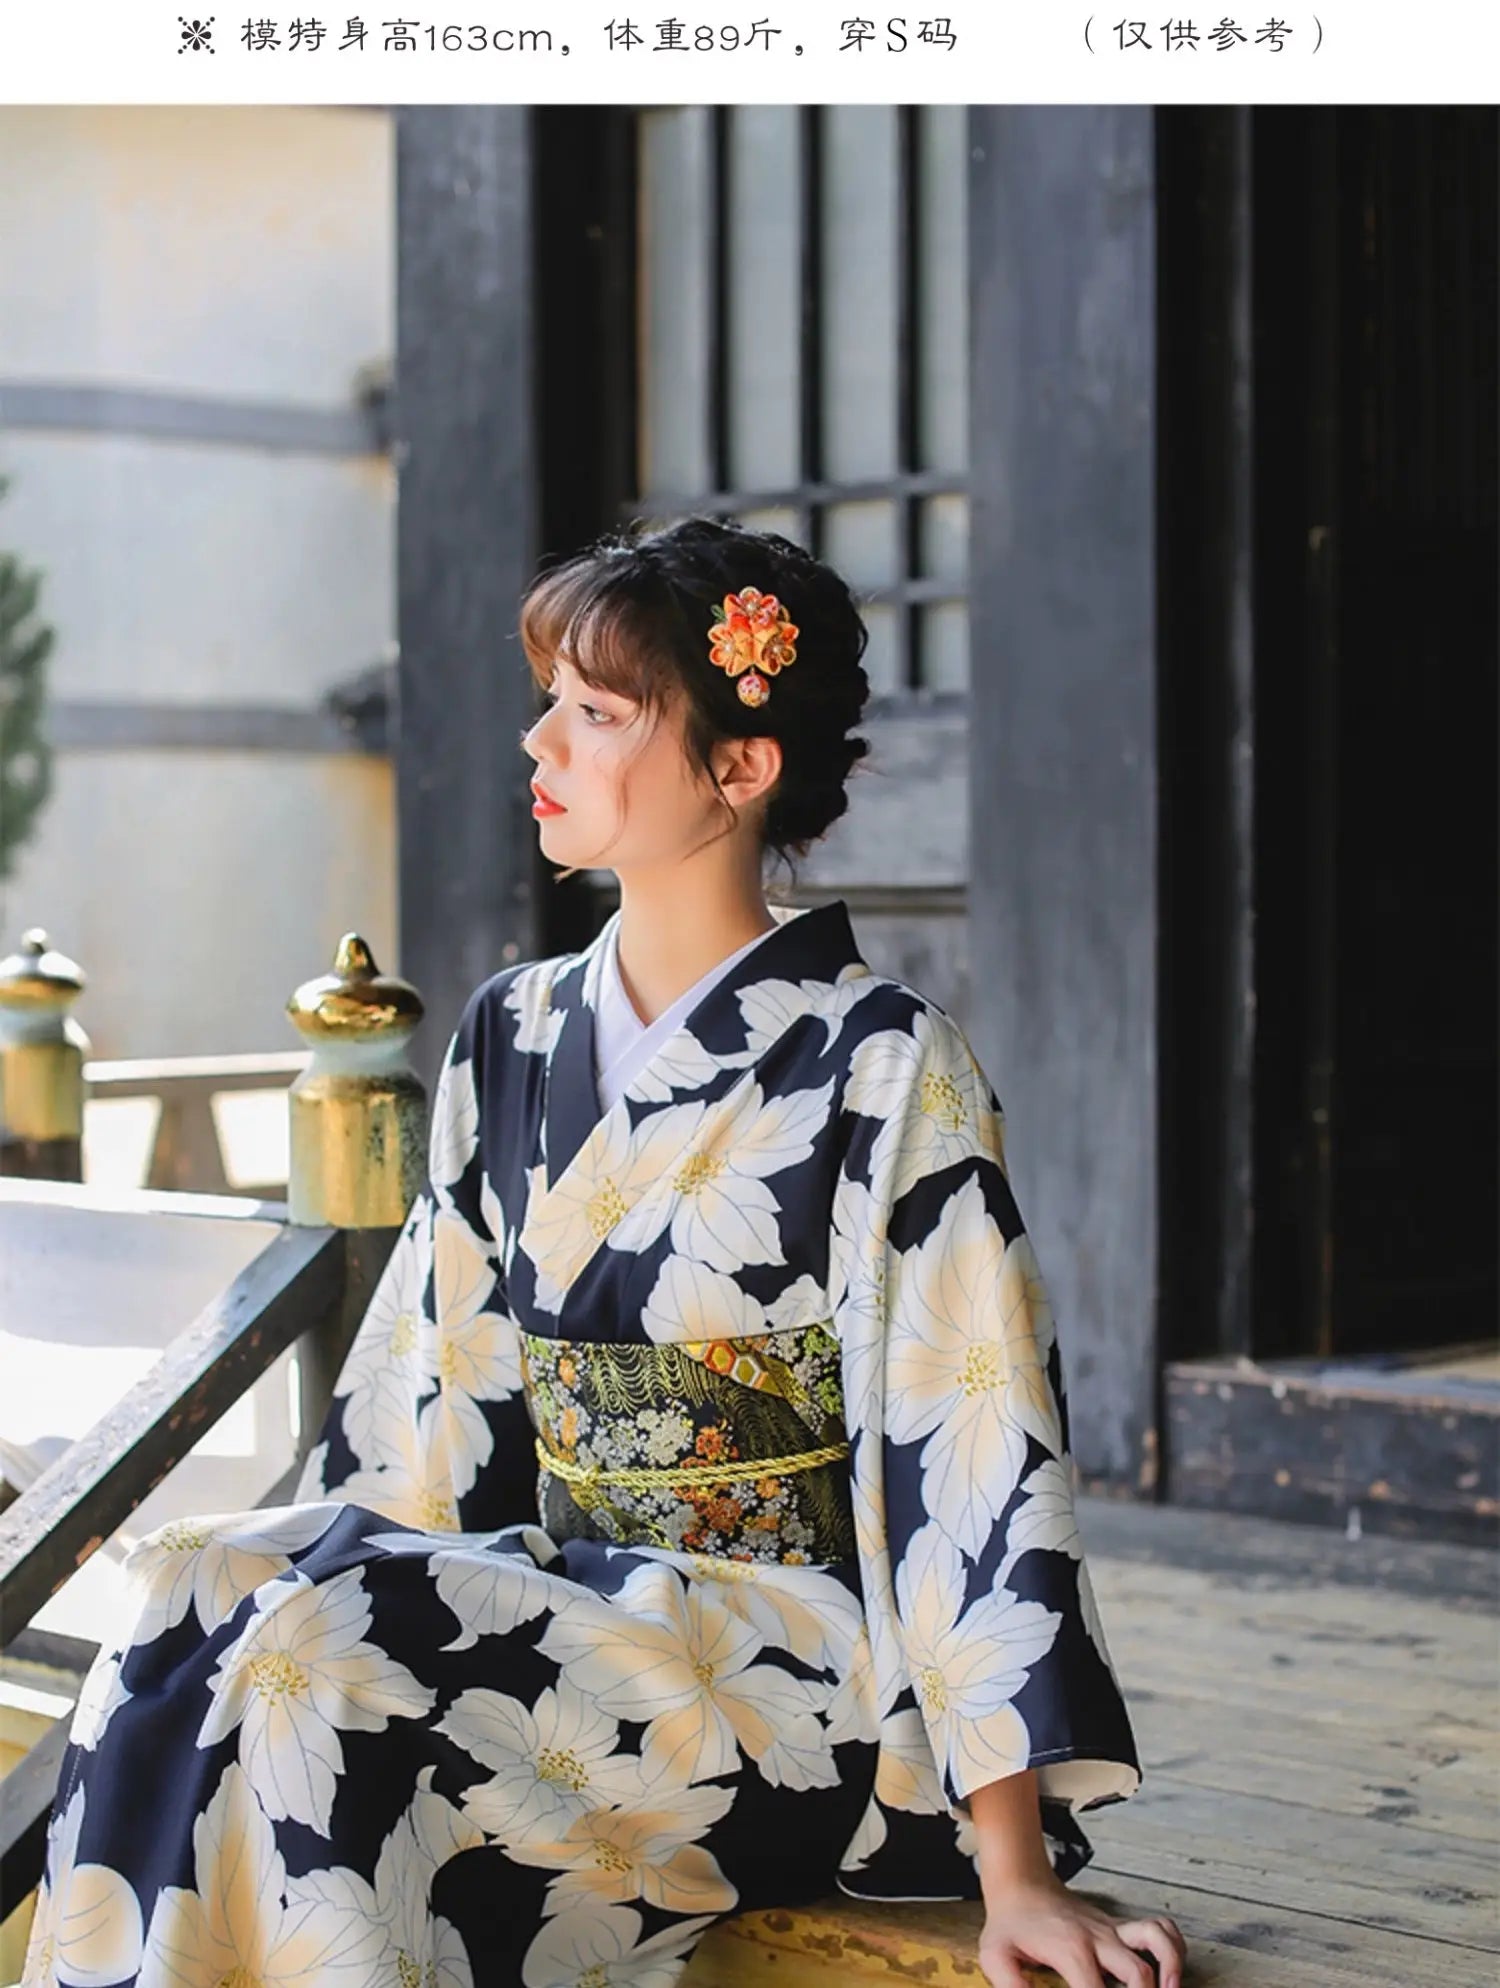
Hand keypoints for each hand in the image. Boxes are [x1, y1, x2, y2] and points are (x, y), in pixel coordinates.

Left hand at [976, 1872, 1185, 1987]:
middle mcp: (1098, 1938)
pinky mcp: (1118, 1926)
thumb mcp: (995, 1956)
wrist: (1020, 1882)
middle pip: (1137, 1973)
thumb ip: (1010, 1984)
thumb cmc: (1009, 1924)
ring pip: (1156, 1941)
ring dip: (1171, 1969)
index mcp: (1071, 1950)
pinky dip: (1173, 1946)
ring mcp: (1112, 1929)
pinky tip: (1170, 1972)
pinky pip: (1158, 1927)